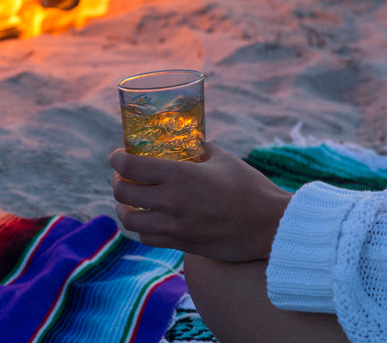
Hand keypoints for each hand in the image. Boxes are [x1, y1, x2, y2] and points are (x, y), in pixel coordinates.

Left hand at [111, 143, 290, 261]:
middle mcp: (171, 202)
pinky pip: (147, 238)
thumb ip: (200, 149)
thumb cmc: (250, 188)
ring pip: (129, 220)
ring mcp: (174, 227)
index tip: (117, 155)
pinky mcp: (181, 244)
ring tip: (129, 200)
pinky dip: (141, 227)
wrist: (269, 226)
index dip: (116, 158)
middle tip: (122, 175)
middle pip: (122, 194)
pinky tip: (147, 218)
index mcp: (180, 176)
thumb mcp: (223, 159)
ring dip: (124, 207)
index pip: (130, 167)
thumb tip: (190, 143)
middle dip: (117, 181)